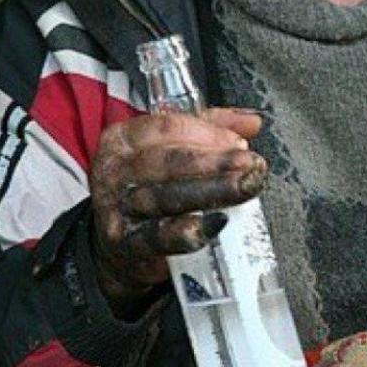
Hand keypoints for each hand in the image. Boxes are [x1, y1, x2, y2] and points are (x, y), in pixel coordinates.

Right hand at [89, 107, 264, 308]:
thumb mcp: (171, 148)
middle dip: (216, 162)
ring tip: (245, 188)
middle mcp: (116, 171)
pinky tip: (216, 223)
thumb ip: (211, 129)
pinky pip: (159, 237)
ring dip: (212, 191)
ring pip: (167, 196)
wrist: (114, 244)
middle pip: (170, 161)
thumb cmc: (148, 186)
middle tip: (252, 166)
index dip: (208, 133)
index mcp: (123, 139)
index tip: (241, 144)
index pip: (167, 127)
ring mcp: (117, 208)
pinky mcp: (126, 245)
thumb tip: (252, 122)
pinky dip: (188, 231)